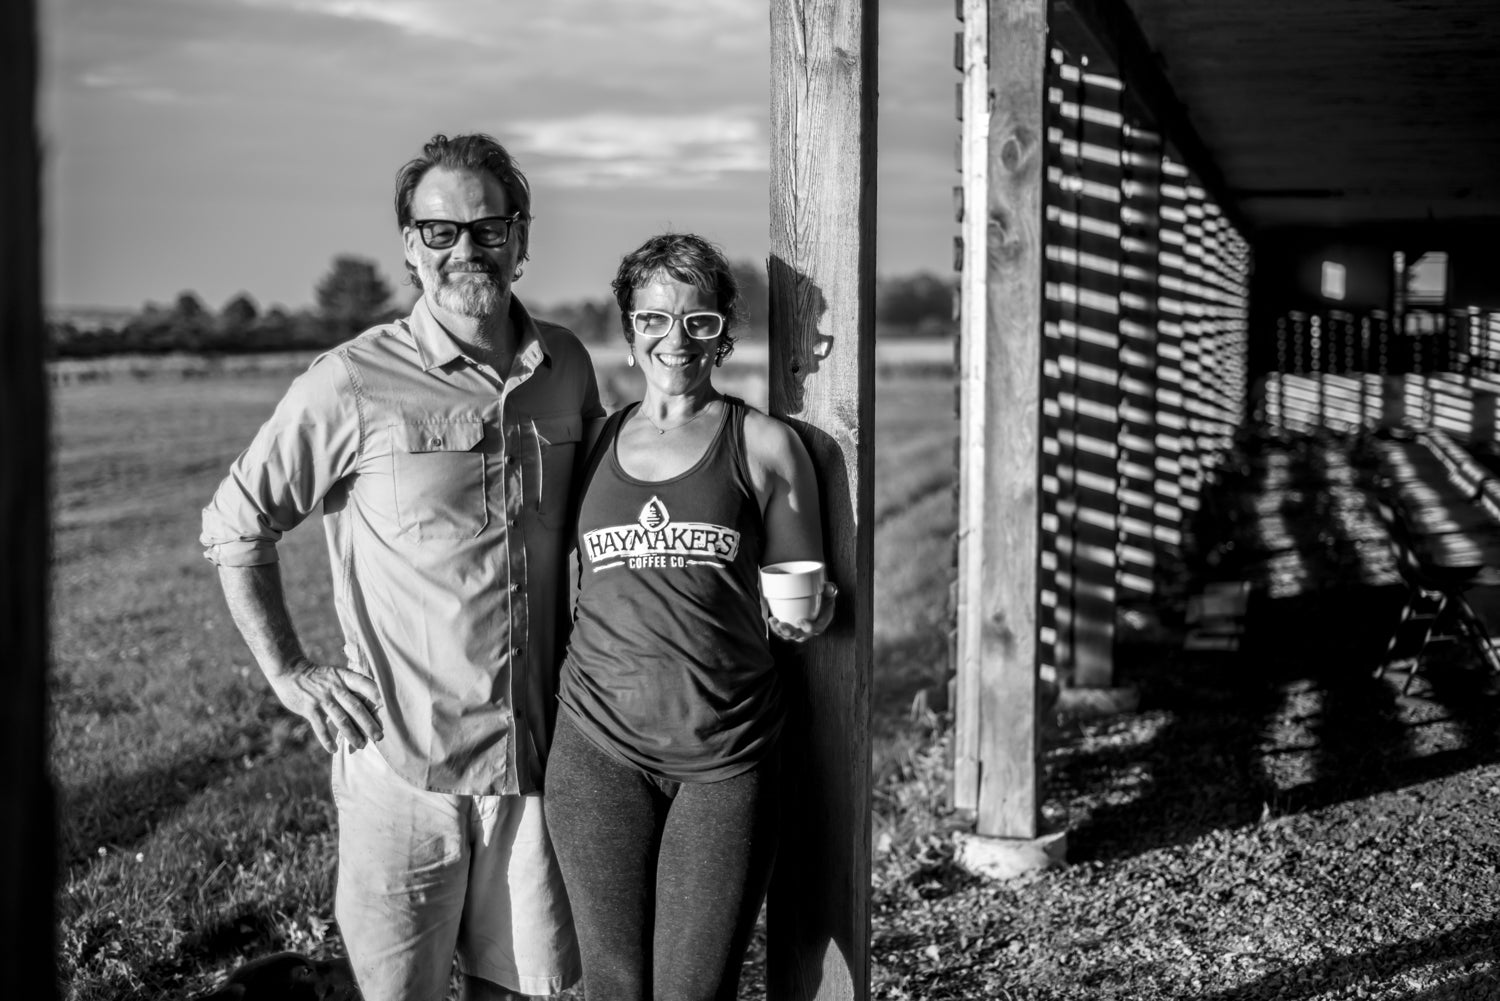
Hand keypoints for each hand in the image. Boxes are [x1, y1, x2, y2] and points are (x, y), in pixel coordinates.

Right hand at [266, 657, 383, 752]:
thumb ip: (350, 687)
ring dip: (352, 734)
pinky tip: (333, 750)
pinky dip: (327, 739)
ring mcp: (322, 699)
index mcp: (344, 677)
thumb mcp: (336, 675)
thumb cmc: (318, 677)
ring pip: (341, 719)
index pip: (364, 684)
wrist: (289, 671)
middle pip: (356, 707)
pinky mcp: (309, 709)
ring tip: (362, 745)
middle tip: (379, 737)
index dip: (376, 693)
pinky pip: (320, 727)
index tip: (388, 706)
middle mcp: (335, 687)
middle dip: (369, 723)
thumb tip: (372, 700)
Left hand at [764, 581, 837, 643]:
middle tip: (782, 625)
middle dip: (790, 632)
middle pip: (801, 635)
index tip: (801, 621)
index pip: (817, 629)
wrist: (818, 598)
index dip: (809, 627)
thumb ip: (830, 589)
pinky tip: (772, 620)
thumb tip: (827, 587)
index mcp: (822, 622)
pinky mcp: (791, 628)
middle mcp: (810, 630)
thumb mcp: (829, 591)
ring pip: (790, 635)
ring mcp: (800, 630)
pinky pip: (783, 631)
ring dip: (781, 631)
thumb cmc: (824, 595)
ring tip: (774, 622)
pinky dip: (776, 627)